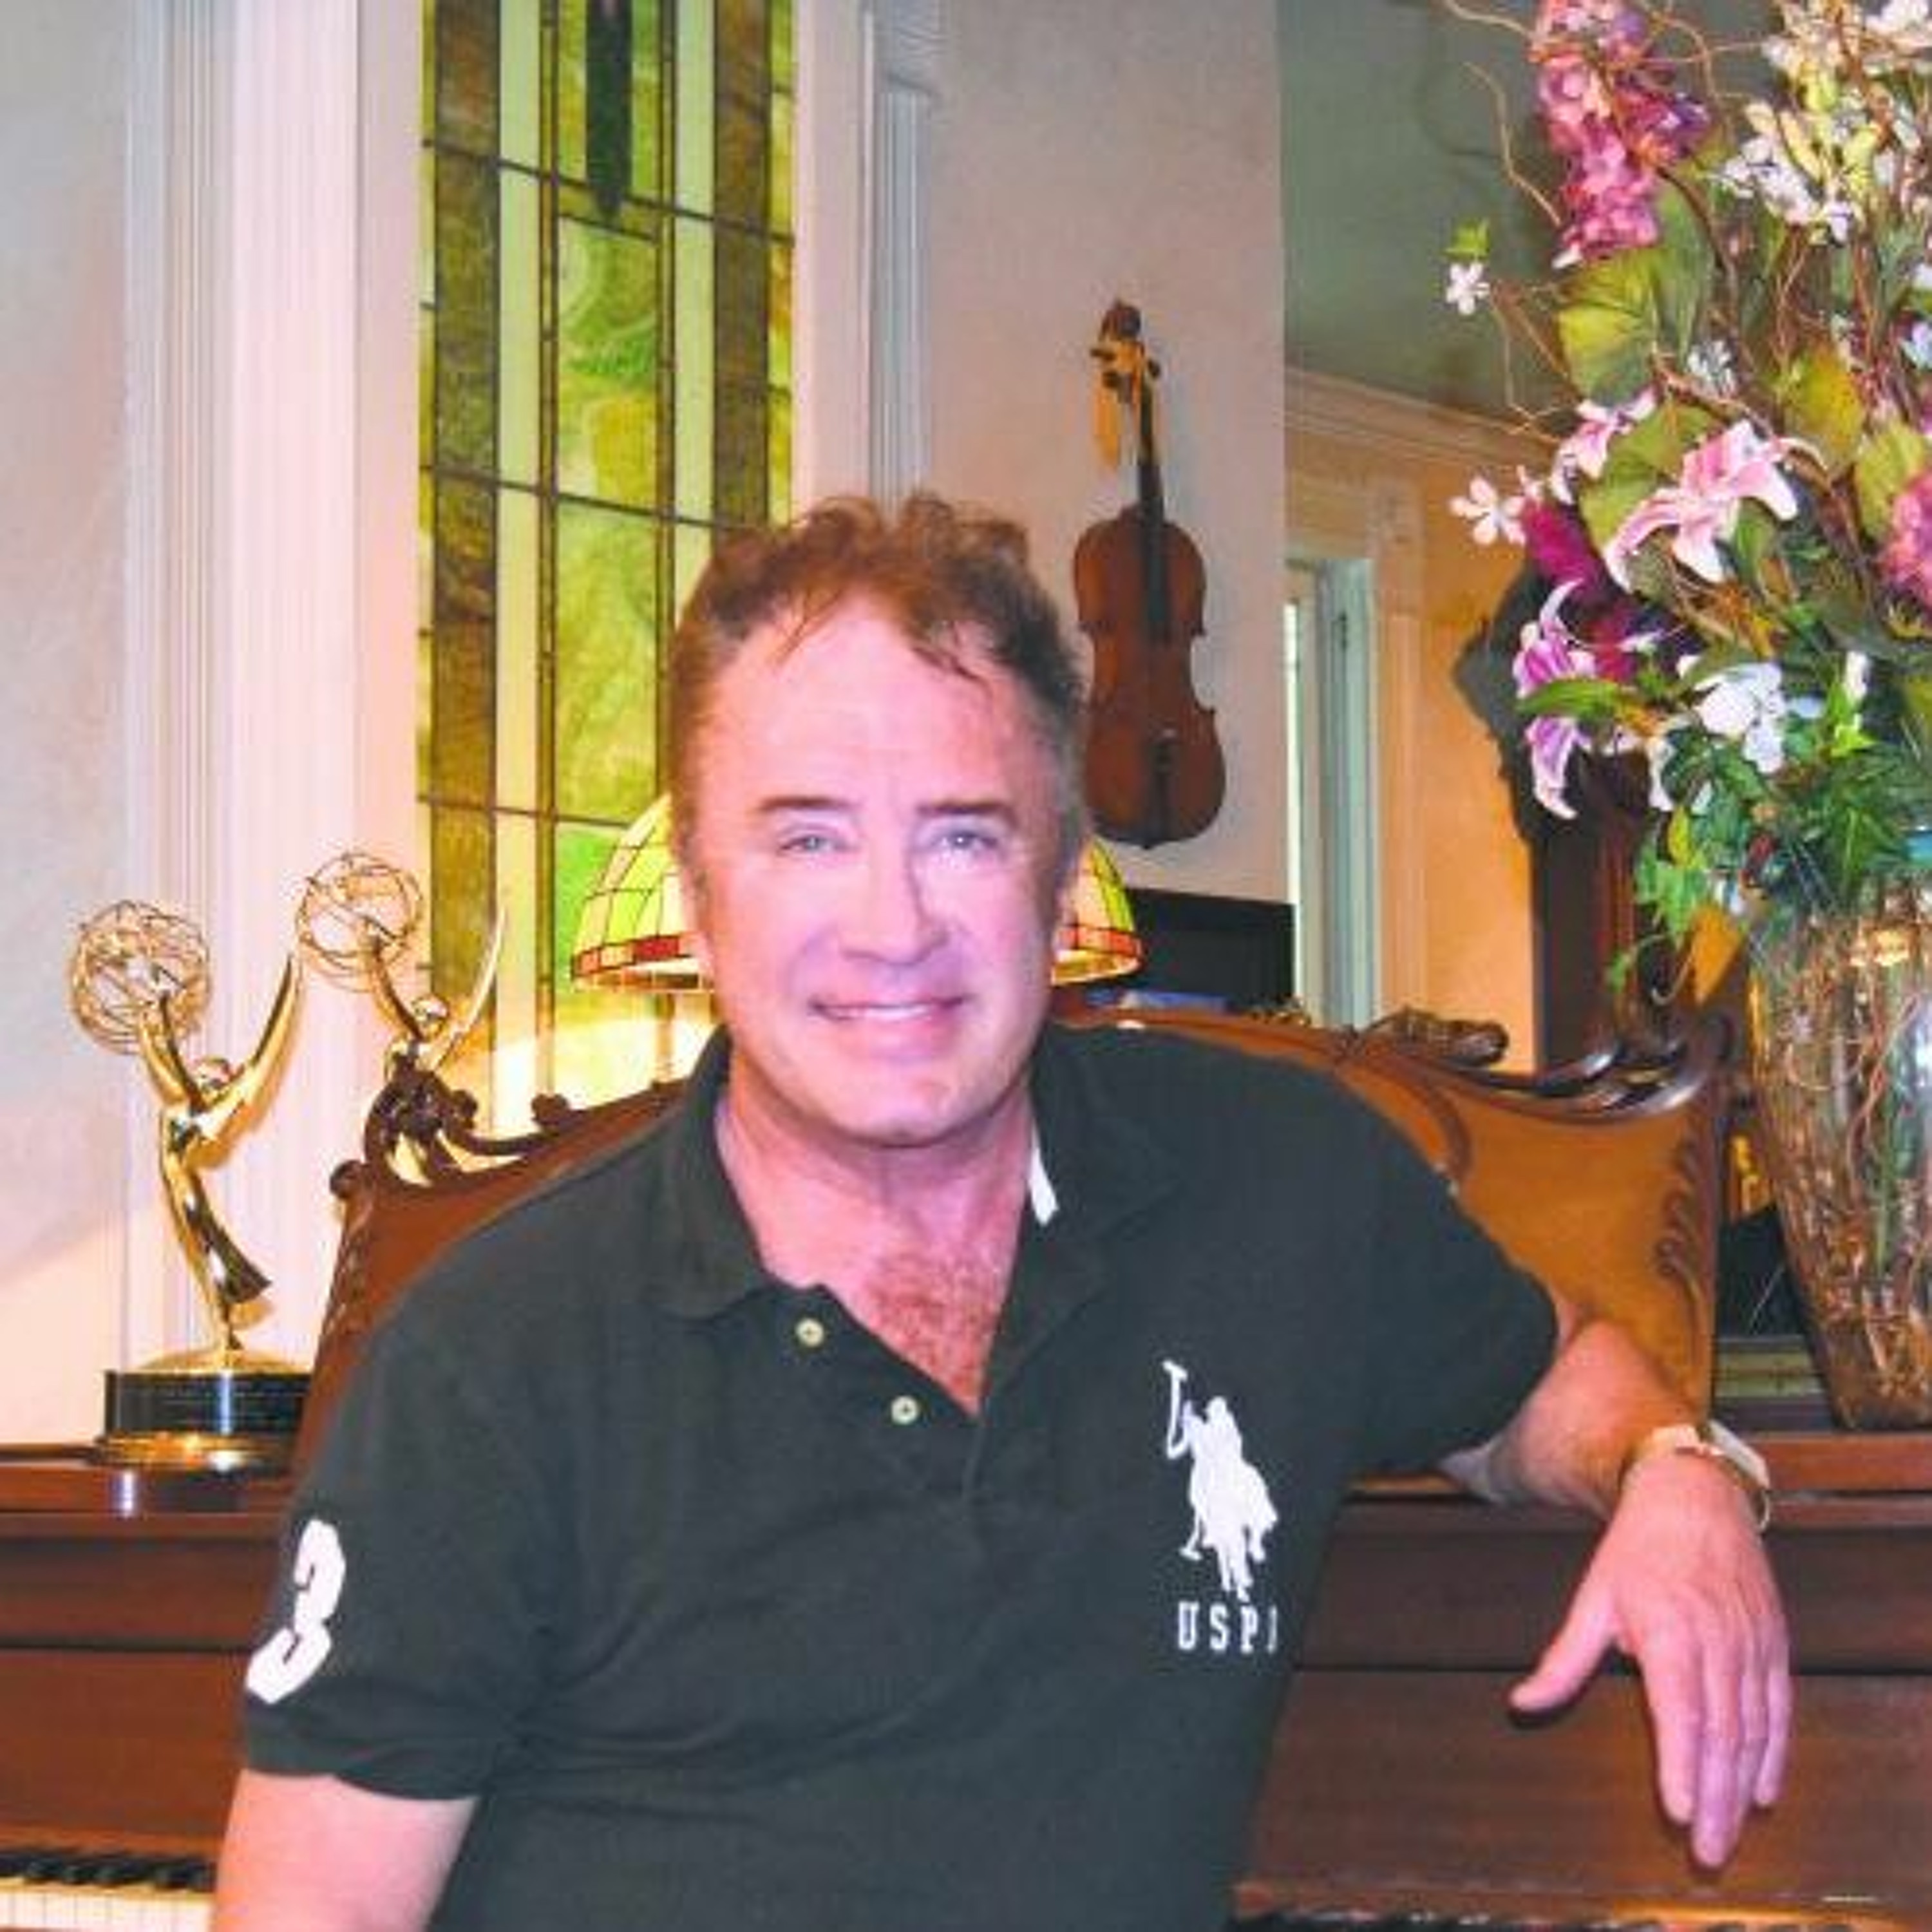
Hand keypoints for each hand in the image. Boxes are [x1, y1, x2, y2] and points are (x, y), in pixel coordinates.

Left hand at [1508, 1450, 1791, 1867]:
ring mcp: (1752, 1643)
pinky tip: (1763, 1791)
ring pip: (1754, 1729)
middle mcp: (1717, 1641)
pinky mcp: (1774, 1643)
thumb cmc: (1636, 1550)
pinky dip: (1775, 1753)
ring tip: (1728, 1834)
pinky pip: (1779, 1708)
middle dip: (1714, 1799)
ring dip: (1742, 1787)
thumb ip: (1563, 1659)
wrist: (1695, 1495)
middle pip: (1721, 1734)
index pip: (1680, 1710)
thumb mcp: (1592, 1598)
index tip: (1677, 1810)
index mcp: (1668, 1631)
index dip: (1680, 1763)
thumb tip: (1522, 1705)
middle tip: (1706, 1852)